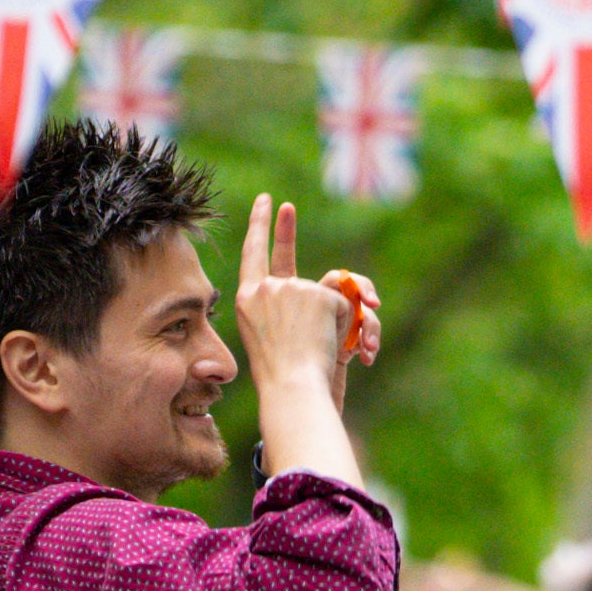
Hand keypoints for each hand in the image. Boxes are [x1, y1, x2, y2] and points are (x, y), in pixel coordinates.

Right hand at [222, 194, 352, 399]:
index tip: (264, 203)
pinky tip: (327, 344)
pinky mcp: (318, 294)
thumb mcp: (271, 334)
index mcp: (246, 300)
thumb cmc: (282, 376)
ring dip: (327, 320)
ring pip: (323, 294)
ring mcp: (291, 288)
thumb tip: (329, 283)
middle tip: (284, 206)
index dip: (258, 227)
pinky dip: (344, 326)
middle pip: (285, 257)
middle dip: (284, 227)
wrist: (293, 387)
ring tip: (313, 349)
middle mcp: (265, 288)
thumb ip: (286, 305)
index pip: (252, 254)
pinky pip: (343, 305)